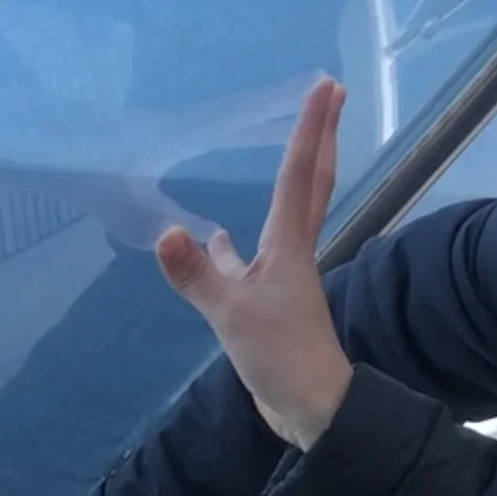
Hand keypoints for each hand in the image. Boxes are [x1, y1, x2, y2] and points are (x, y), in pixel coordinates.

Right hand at [155, 79, 355, 448]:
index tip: (325, 87)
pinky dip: (234, 243)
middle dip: (317, 135)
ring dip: (289, 175)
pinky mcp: (268, 301)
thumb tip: (167, 232)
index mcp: (289, 245)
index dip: (308, 128)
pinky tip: (216, 237)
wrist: (313, 408)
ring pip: (284, 212)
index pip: (298, 173)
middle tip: (330, 93)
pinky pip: (251, 257)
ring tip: (289, 143)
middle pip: (309, 180)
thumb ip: (198, 275)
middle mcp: (292, 250)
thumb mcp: (232, 316)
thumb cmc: (282, 357)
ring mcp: (281, 275)